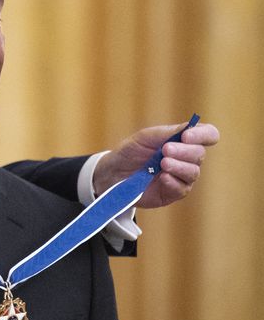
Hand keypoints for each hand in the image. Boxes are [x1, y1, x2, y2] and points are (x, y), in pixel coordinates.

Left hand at [94, 122, 218, 207]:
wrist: (112, 172)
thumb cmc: (130, 151)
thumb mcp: (145, 137)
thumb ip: (168, 132)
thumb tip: (190, 127)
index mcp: (183, 141)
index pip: (207, 135)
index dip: (202, 134)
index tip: (186, 136)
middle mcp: (186, 158)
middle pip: (199, 154)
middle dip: (184, 151)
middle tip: (165, 150)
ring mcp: (181, 177)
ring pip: (193, 172)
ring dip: (179, 166)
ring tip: (163, 163)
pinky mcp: (173, 193)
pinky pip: (182, 188)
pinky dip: (173, 182)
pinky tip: (163, 177)